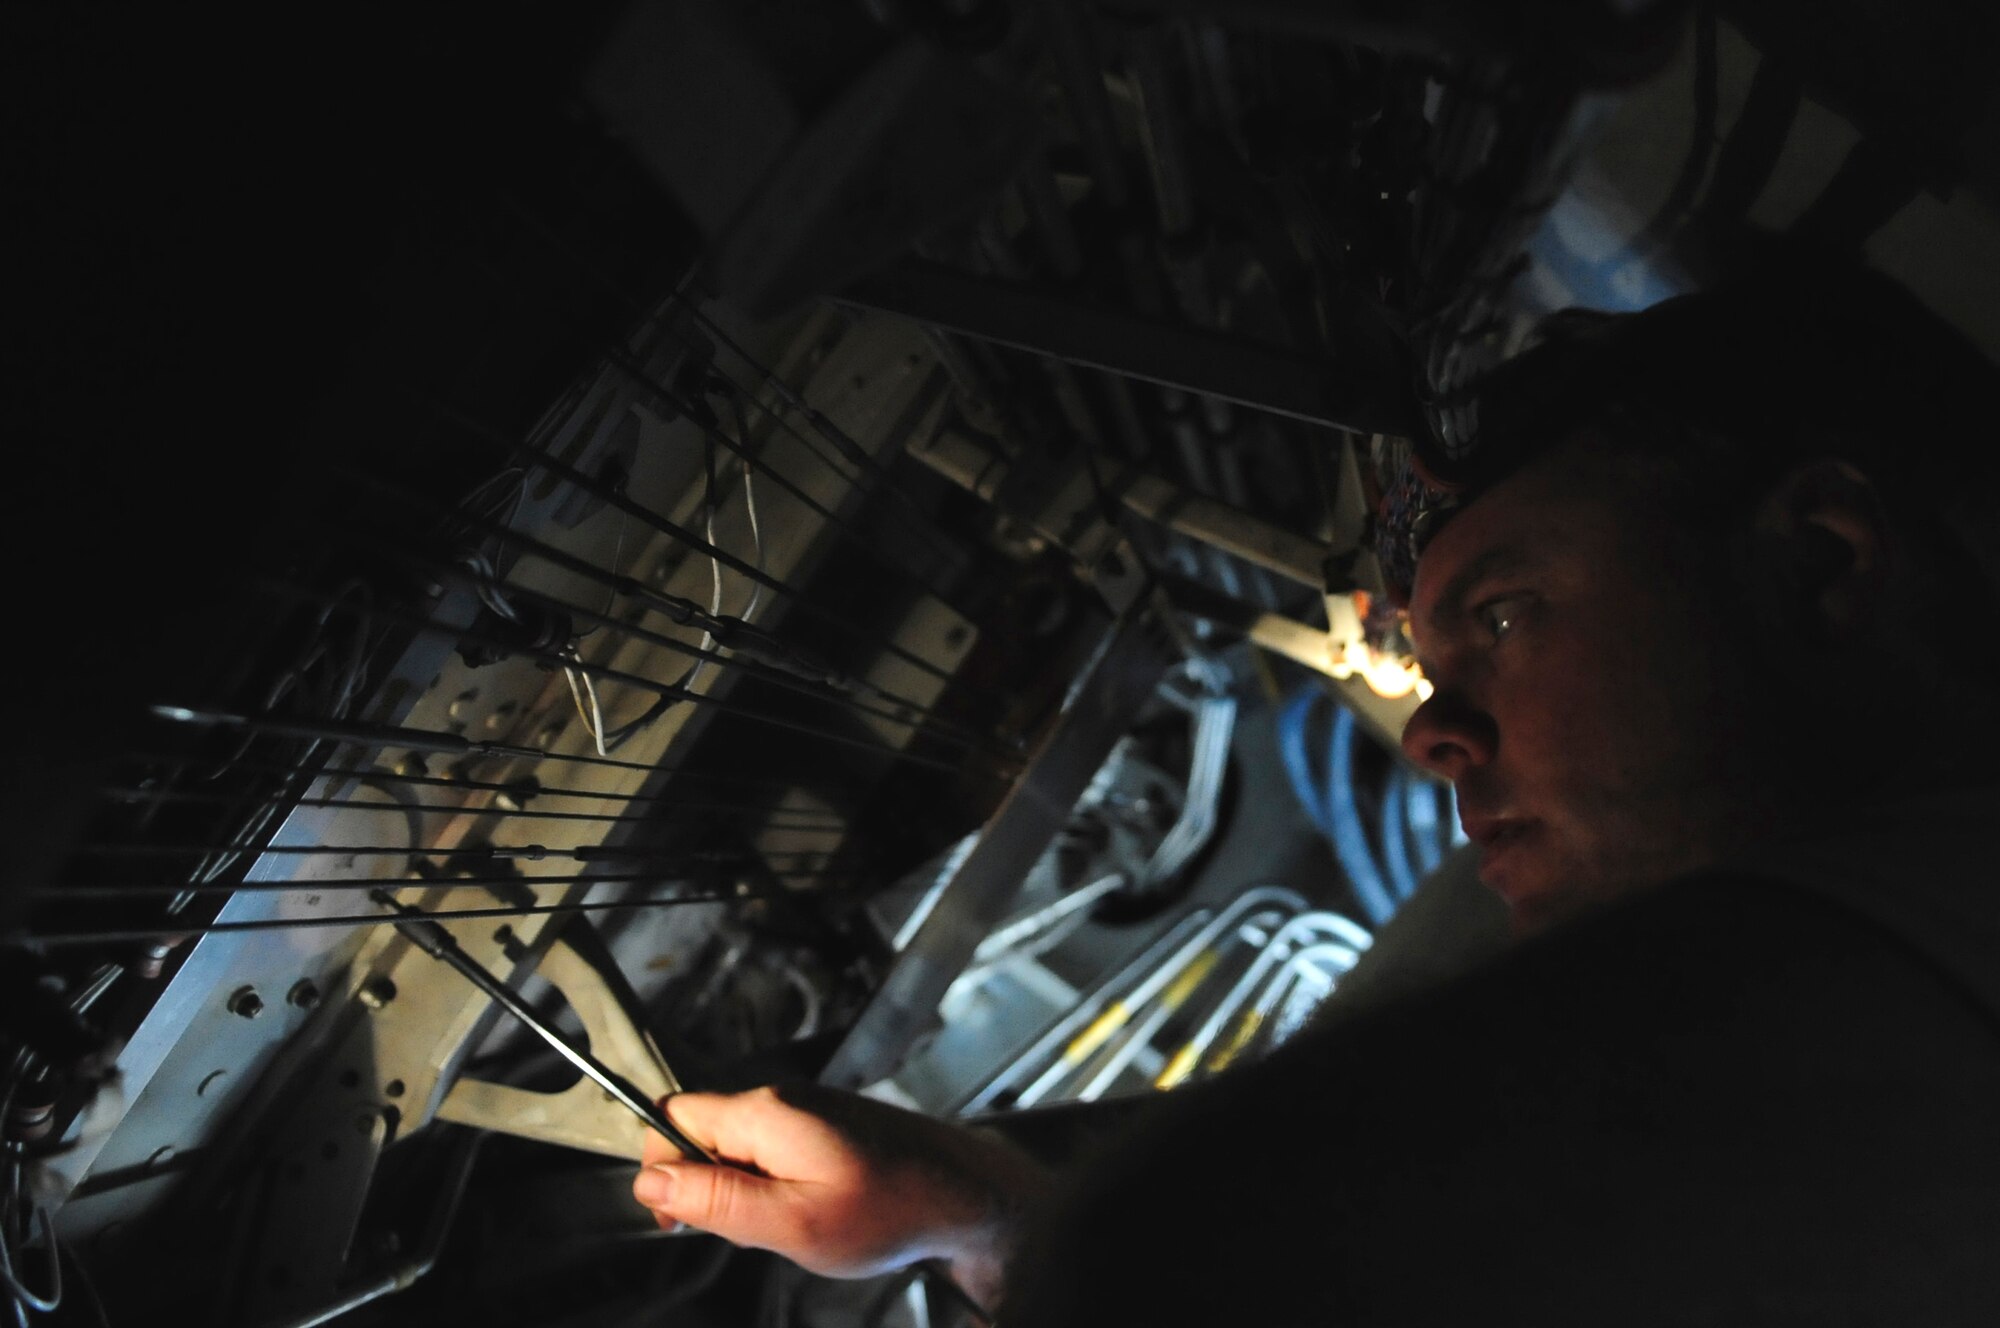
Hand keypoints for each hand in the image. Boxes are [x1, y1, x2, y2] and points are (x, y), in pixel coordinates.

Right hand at [633, 1083, 1044, 1307]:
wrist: (966, 1196)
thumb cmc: (888, 1210)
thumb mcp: (790, 1223)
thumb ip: (716, 1199)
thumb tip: (650, 1181)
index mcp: (764, 1113)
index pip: (672, 1117)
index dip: (662, 1168)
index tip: (680, 1217)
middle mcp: (780, 1099)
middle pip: (702, 1135)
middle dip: (708, 1188)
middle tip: (750, 1231)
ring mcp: (805, 1110)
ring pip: (737, 1150)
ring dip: (746, 1194)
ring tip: (792, 1224)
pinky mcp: (825, 1127)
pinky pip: (773, 1155)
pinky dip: (778, 1189)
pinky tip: (812, 1212)